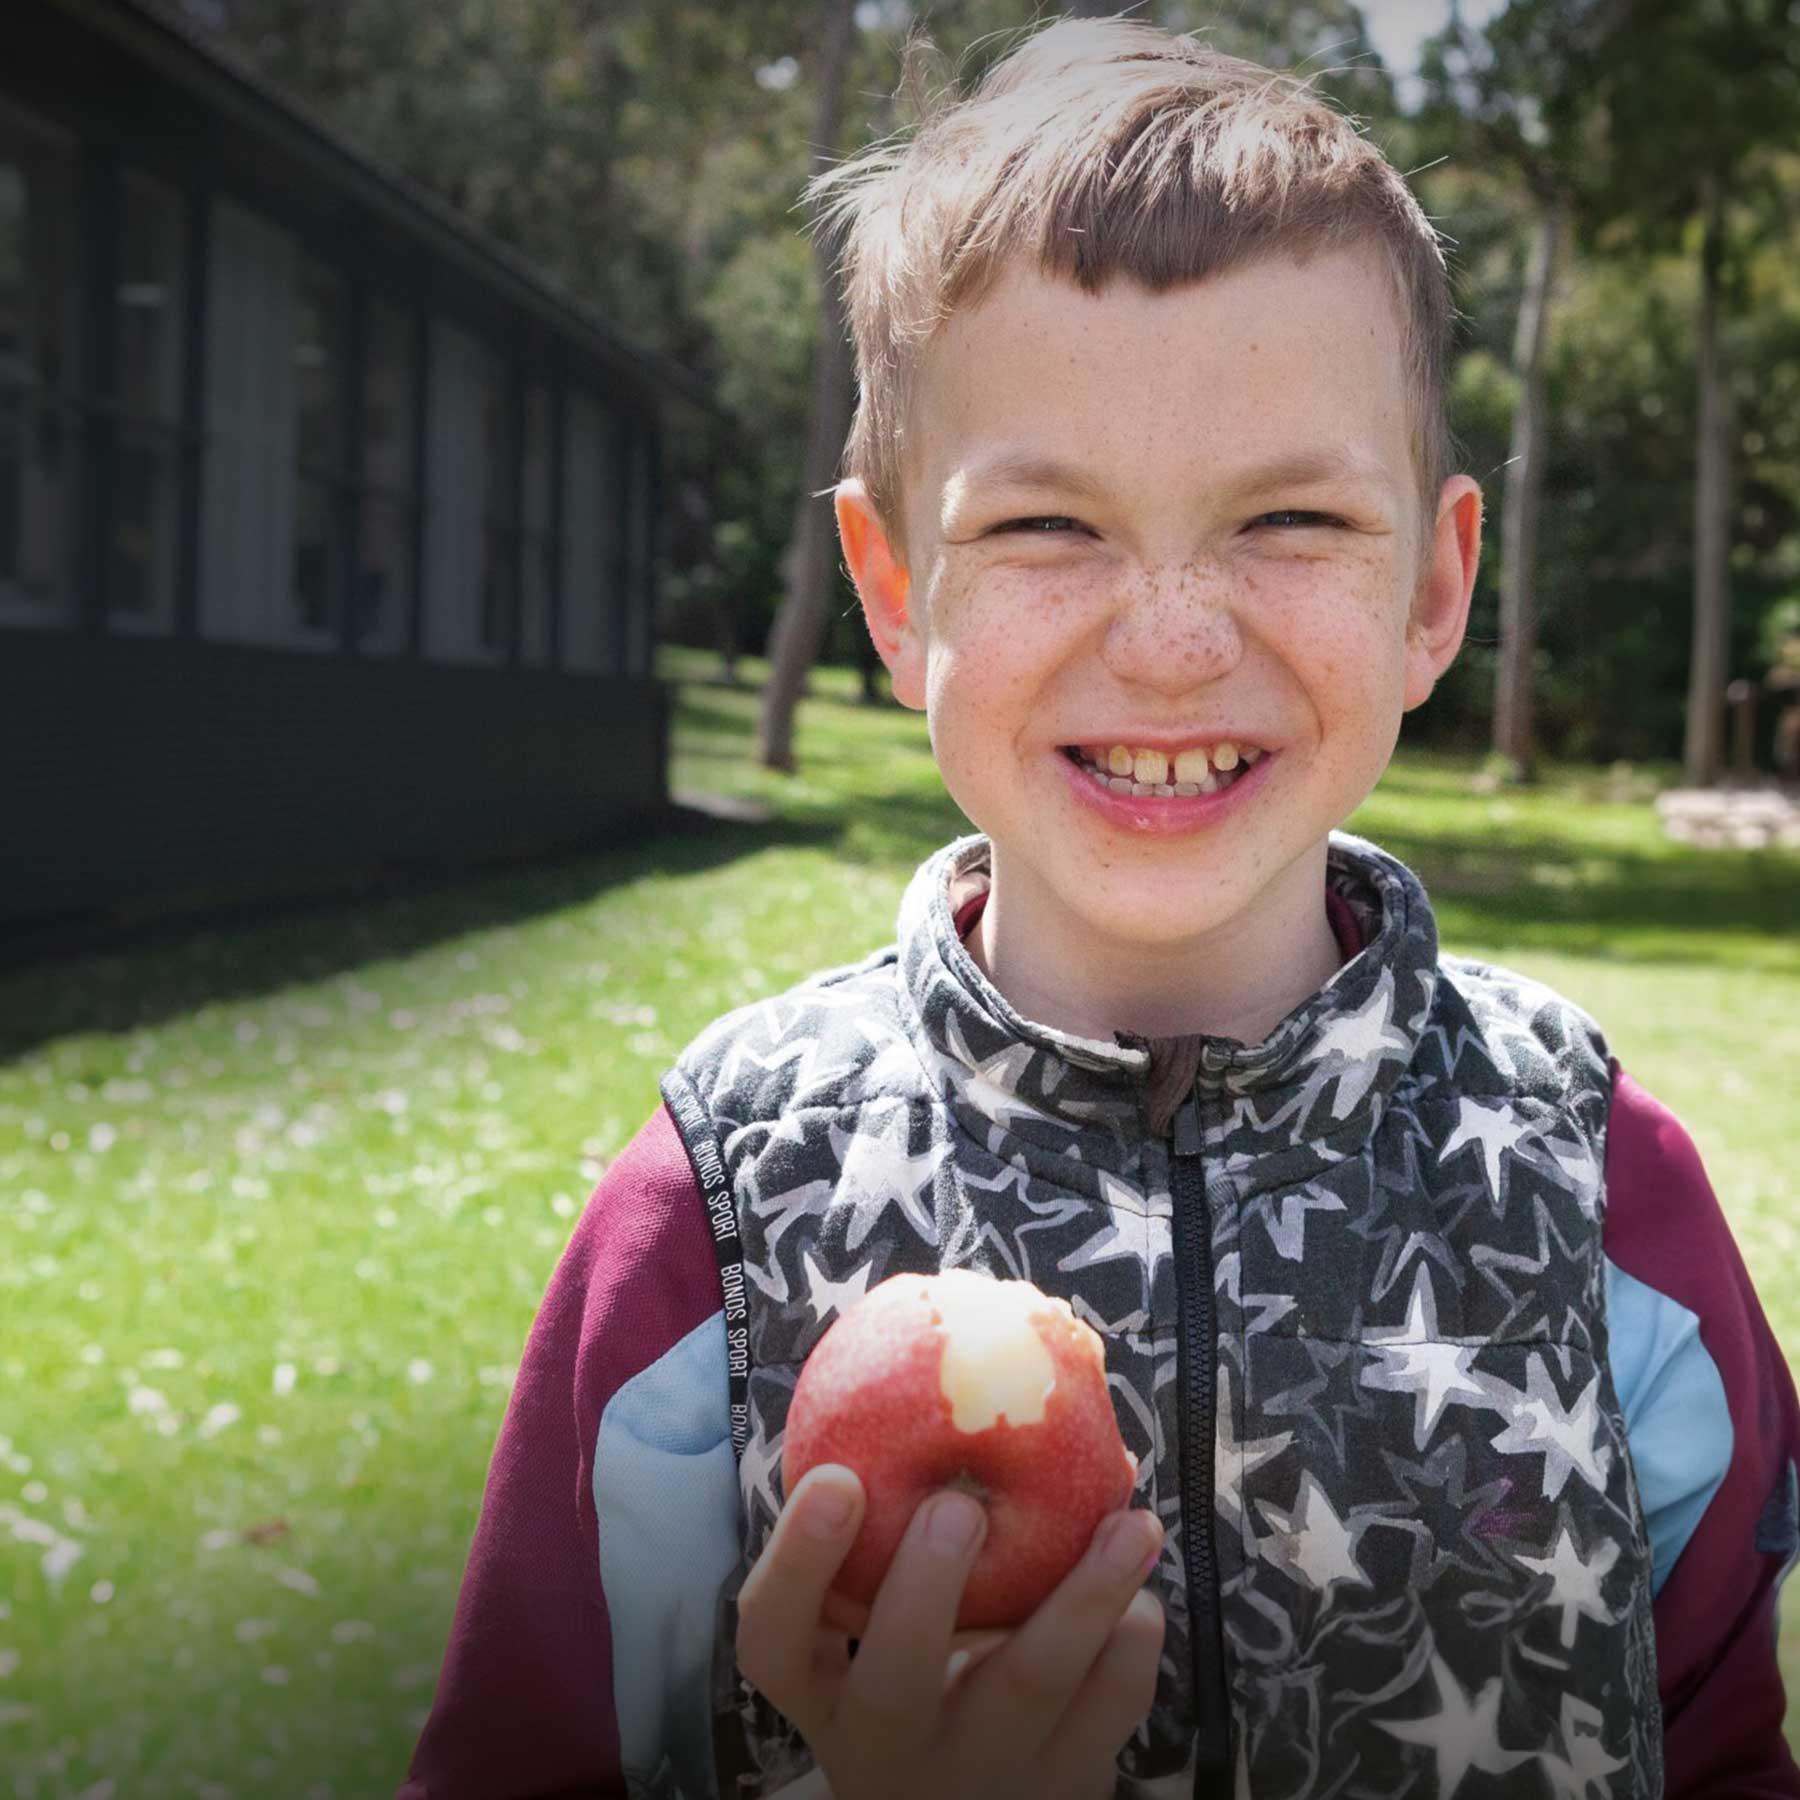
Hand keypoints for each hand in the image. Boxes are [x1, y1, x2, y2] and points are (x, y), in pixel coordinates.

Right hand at [736, 1462, 1164, 1799]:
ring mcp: (978, 1767)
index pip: (775, 1634)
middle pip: (895, 1677)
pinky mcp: (1061, 1783)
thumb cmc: (907, 1668)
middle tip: (959, 1504)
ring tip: (1130, 1525)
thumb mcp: (862, 1624)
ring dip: (1081, 1599)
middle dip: (928, 1586)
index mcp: (821, 1686)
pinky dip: (1128, 1647)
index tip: (837, 1477)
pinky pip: (1106, 1716)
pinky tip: (1141, 1596)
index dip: (799, 1557)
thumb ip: (876, 1530)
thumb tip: (933, 1370)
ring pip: (1026, 1688)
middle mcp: (886, 1737)